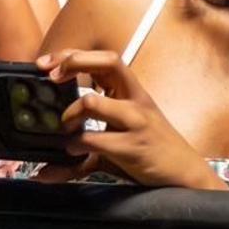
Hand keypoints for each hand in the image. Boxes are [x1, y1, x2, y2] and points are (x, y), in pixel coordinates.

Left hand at [37, 49, 219, 188]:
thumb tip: (44, 172)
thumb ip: (82, 151)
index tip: (46, 64)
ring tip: (65, 128)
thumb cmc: (151, 151)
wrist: (184, 173)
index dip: (74, 55)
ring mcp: (136, 121)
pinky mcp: (133, 146)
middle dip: (73, 62)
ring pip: (93, 101)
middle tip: (52, 78)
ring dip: (69, 113)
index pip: (105, 59)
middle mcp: (136, 100)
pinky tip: (74, 151)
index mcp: (132, 93)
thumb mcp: (117, 142)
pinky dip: (75, 145)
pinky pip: (93, 139)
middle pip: (108, 62)